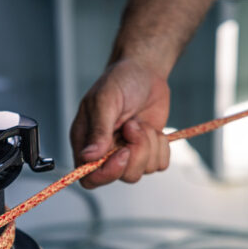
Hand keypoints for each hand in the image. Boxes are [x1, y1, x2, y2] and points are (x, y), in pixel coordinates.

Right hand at [70, 58, 170, 187]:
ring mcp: (127, 153)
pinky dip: (161, 147)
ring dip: (148, 145)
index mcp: (86, 142)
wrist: (146, 72)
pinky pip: (158, 165)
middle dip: (135, 152)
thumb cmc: (120, 80)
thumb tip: (89, 157)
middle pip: (119, 176)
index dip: (107, 172)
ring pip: (141, 172)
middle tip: (134, 126)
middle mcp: (105, 152)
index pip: (88, 177)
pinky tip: (153, 129)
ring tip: (140, 122)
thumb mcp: (106, 100)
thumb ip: (98, 129)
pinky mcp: (147, 152)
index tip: (123, 152)